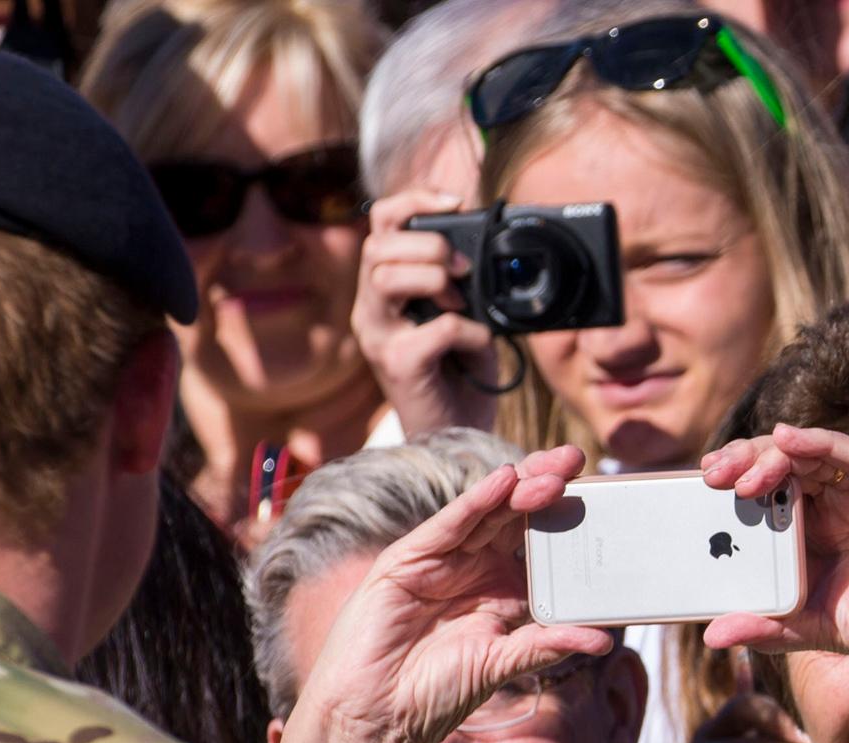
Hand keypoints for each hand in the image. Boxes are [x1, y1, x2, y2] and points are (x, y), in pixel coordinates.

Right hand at [270, 447, 613, 742]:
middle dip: (545, 486)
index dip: (564, 518)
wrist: (376, 716)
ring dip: (519, 488)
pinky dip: (475, 502)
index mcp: (499, 591)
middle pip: (514, 517)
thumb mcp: (501, 665)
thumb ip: (547, 645)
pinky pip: (448, 525)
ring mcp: (439, 561)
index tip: (601, 499)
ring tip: (553, 471)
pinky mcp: (407, 560)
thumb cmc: (434, 696)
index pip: (537, 543)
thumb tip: (605, 640)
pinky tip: (503, 482)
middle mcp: (471, 569)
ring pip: (485, 513)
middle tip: (577, 461)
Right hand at [352, 190, 502, 439]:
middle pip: (378, 245)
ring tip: (462, 305)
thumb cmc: (461, 377)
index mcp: (382, 291)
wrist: (458, 437)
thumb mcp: (464, 315)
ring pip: (388, 276)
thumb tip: (478, 250)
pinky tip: (478, 347)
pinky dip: (470, 331)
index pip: (379, 223)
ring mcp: (377, 338)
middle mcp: (369, 311)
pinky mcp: (397, 365)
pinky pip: (436, 328)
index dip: (414, 200)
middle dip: (429, 245)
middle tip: (463, 272)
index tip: (455, 203)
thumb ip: (461, 282)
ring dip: (435, 279)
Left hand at [699, 426, 848, 716]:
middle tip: (709, 476)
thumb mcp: (812, 628)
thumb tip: (713, 634)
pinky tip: (788, 441)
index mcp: (820, 530)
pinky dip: (819, 443)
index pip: (770, 493)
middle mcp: (843, 502)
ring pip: (814, 454)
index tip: (699, 490)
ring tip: (739, 473)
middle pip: (785, 466)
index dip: (734, 485)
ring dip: (771, 456)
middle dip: (743, 464)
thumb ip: (767, 627)